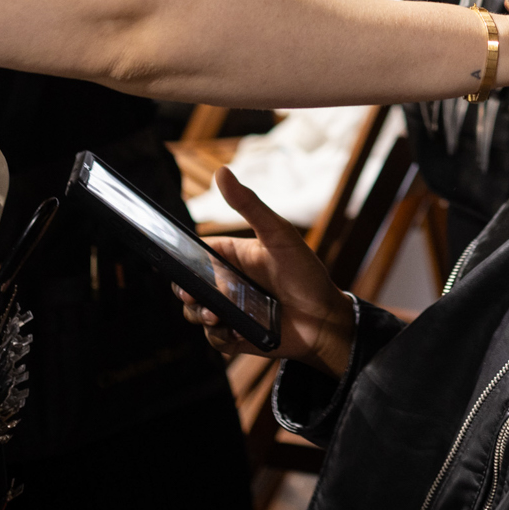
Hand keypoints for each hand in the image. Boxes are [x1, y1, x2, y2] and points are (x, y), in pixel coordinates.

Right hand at [180, 169, 356, 372]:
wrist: (327, 321)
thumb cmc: (306, 273)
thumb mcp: (278, 235)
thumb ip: (250, 205)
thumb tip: (222, 171)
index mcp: (234, 257)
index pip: (198, 255)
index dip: (184, 260)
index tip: (181, 266)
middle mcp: (229, 284)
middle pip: (191, 286)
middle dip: (186, 291)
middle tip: (193, 294)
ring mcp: (232, 311)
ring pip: (197, 313)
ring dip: (200, 315)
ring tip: (216, 315)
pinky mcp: (237, 336)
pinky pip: (214, 338)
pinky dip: (219, 337)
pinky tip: (233, 332)